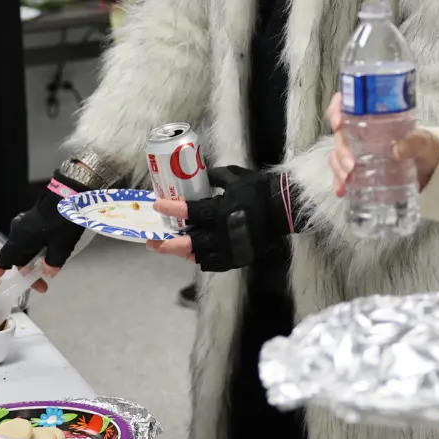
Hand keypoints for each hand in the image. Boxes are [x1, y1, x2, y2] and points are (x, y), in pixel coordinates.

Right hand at [0, 181, 90, 292]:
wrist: (70, 193)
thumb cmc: (62, 220)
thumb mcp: (61, 246)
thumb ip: (53, 263)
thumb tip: (47, 273)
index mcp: (19, 240)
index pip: (3, 262)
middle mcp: (18, 233)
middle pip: (19, 259)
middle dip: (29, 274)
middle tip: (43, 286)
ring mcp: (26, 225)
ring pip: (27, 250)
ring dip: (36, 262)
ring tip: (51, 271)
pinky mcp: (35, 220)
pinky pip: (33, 240)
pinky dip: (40, 250)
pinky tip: (54, 254)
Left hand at [146, 165, 293, 271]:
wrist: (284, 208)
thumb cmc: (259, 189)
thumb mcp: (235, 176)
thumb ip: (213, 176)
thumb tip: (196, 174)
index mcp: (223, 210)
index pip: (192, 212)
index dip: (173, 209)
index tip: (158, 205)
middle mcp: (225, 232)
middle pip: (191, 243)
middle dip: (169, 243)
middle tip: (153, 242)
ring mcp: (232, 248)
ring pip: (200, 256)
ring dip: (183, 253)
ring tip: (169, 248)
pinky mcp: (239, 257)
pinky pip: (215, 264)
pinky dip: (202, 260)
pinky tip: (192, 255)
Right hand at [326, 94, 438, 197]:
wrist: (429, 167)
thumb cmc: (424, 147)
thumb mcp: (424, 142)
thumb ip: (415, 143)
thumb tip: (398, 150)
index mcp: (375, 116)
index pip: (348, 103)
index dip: (337, 109)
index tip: (338, 122)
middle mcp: (362, 131)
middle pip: (340, 134)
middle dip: (341, 149)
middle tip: (351, 164)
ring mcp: (358, 150)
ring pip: (338, 154)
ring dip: (338, 166)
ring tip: (348, 179)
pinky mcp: (359, 168)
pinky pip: (342, 172)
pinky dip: (339, 181)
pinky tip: (342, 190)